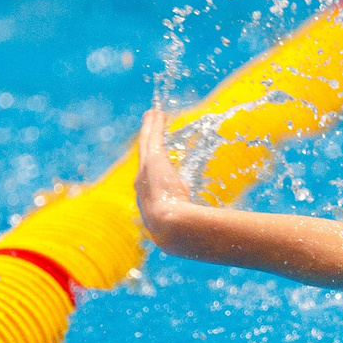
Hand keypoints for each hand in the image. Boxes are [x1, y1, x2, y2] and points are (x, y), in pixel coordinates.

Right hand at [134, 106, 195, 242]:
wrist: (170, 226)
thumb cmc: (179, 229)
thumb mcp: (184, 222)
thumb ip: (191, 216)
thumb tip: (202, 218)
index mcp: (148, 198)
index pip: (149, 178)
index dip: (151, 168)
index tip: (154, 160)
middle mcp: (141, 183)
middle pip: (144, 155)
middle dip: (146, 141)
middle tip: (148, 128)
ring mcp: (145, 170)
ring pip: (147, 143)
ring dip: (151, 129)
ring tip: (153, 116)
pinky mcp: (153, 159)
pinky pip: (152, 137)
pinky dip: (154, 125)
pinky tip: (157, 113)